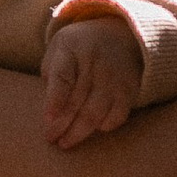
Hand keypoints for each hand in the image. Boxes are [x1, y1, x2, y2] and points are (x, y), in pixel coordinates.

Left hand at [41, 15, 144, 148]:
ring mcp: (114, 77)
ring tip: (65, 142)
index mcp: (72, 49)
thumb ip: (52, 74)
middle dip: (61, 125)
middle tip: (50, 139)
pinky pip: (117, 116)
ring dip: (78, 132)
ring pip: (95, 113)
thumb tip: (51, 110)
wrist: (120, 33)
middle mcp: (95, 63)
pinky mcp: (129, 90)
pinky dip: (103, 126)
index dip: (55, 100)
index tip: (47, 120)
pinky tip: (92, 128)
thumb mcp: (60, 48)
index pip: (63, 77)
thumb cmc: (79, 47)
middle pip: (76, 101)